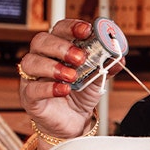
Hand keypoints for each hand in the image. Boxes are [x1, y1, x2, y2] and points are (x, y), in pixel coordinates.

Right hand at [18, 18, 121, 147]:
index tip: (86, 31)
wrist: (73, 123)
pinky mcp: (29, 97)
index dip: (71, 27)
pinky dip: (48, 87)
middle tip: (80, 58)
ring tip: (72, 76)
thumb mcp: (97, 80)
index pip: (59, 29)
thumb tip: (120, 58)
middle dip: (61, 46)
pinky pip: (32, 88)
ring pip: (31, 62)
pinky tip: (64, 90)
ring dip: (53, 66)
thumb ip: (106, 68)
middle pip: (41, 41)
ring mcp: (32, 77)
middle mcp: (41, 59)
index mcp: (57, 49)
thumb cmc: (80, 96)